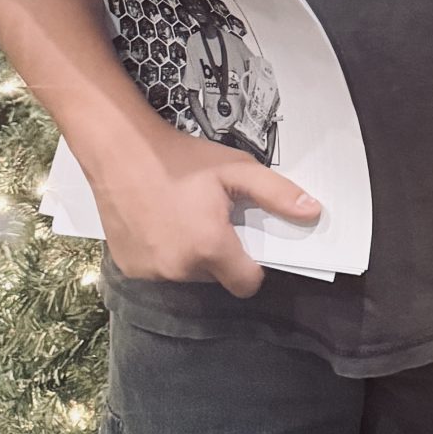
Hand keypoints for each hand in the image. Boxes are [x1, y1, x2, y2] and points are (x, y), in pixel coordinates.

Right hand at [89, 121, 320, 297]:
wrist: (120, 149)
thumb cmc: (180, 158)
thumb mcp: (236, 169)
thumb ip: (277, 194)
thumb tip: (313, 212)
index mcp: (210, 247)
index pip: (246, 284)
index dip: (252, 267)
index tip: (245, 243)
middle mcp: (179, 268)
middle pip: (216, 277)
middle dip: (219, 254)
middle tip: (209, 218)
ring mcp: (150, 272)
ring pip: (186, 274)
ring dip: (189, 255)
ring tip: (181, 218)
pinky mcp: (127, 268)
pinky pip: (157, 270)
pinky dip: (162, 254)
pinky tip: (157, 223)